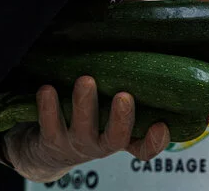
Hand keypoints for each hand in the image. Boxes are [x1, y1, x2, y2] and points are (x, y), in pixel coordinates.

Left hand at [2, 77, 169, 181]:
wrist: (47, 152)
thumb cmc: (88, 123)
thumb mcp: (110, 114)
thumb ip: (130, 96)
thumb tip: (150, 57)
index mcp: (122, 139)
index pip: (144, 148)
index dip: (155, 141)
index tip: (161, 125)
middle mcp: (101, 146)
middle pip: (115, 138)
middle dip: (121, 117)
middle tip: (124, 96)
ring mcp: (76, 144)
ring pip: (82, 128)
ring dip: (84, 104)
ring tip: (86, 80)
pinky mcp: (51, 141)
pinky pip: (49, 125)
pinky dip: (48, 106)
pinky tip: (47, 88)